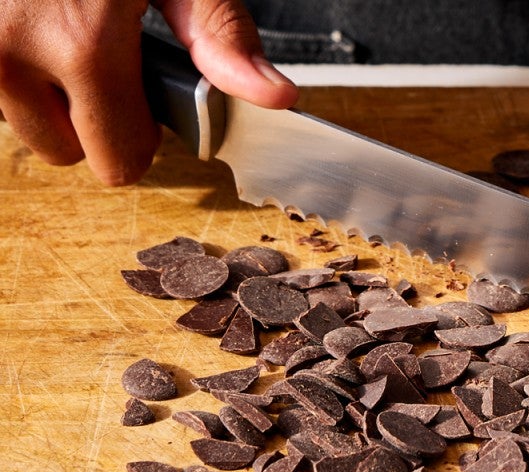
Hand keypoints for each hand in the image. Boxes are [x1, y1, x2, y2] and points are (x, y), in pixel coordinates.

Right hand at [0, 0, 297, 185]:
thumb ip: (220, 34)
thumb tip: (272, 95)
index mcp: (81, 48)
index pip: (118, 161)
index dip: (141, 137)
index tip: (147, 99)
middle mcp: (11, 54)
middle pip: (66, 151)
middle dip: (92, 120)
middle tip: (107, 59)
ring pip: (21, 120)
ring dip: (48, 92)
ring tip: (69, 31)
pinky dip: (18, 65)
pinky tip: (39, 22)